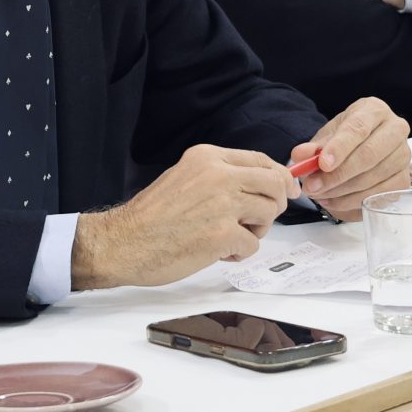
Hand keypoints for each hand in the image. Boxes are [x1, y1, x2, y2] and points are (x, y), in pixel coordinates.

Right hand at [72, 144, 290, 290]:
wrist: (124, 242)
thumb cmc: (151, 216)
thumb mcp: (185, 177)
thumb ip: (219, 176)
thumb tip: (259, 184)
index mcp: (208, 158)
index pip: (261, 161)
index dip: (280, 178)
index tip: (287, 190)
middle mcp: (218, 175)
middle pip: (274, 184)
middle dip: (275, 204)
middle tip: (259, 220)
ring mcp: (223, 205)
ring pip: (268, 214)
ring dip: (255, 230)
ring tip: (228, 237)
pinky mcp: (223, 234)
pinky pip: (253, 244)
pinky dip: (239, 253)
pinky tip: (217, 252)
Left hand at [289, 97, 410, 219]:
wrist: (364, 146)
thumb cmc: (347, 139)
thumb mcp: (327, 137)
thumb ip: (313, 147)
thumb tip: (300, 156)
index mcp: (375, 111)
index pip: (358, 128)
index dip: (339, 148)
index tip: (322, 164)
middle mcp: (396, 130)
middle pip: (368, 155)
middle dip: (337, 175)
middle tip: (313, 187)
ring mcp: (403, 156)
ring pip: (373, 179)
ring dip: (341, 192)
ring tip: (319, 195)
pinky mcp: (404, 180)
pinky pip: (378, 196)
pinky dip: (353, 202)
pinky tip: (335, 201)